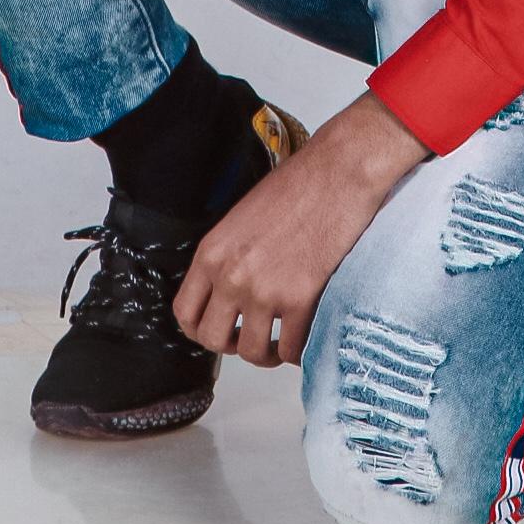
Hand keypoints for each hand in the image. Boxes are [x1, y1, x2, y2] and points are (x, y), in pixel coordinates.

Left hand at [173, 93, 430, 364]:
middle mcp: (232, 276)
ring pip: (252, 352)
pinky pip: (292, 348)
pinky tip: (304, 336)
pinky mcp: (301, 299)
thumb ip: (229, 254)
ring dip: (266, 352)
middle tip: (250, 336)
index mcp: (212, 252)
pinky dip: (298, 351)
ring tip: (279, 342)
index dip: (200, 328)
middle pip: (212, 339)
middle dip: (231, 344)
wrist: (339, 171)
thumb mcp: (243, 217)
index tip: (219, 328)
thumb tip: (230, 286)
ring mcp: (265, 291)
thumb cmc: (298, 183)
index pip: (185, 312)